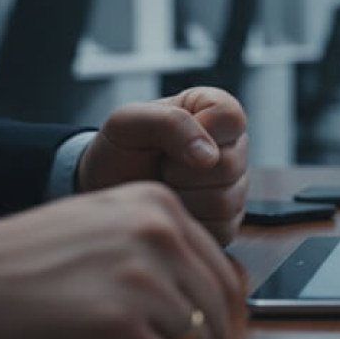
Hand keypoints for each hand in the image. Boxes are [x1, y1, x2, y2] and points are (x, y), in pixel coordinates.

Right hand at [0, 182, 247, 338]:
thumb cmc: (18, 271)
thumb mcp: (101, 229)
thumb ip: (159, 248)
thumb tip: (217, 298)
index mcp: (157, 205)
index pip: (225, 276)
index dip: (211, 315)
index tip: (185, 332)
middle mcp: (158, 234)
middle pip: (218, 316)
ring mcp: (143, 283)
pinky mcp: (123, 332)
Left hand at [77, 88, 248, 244]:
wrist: (105, 190)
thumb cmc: (119, 151)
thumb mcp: (130, 123)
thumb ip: (171, 123)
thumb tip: (210, 156)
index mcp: (215, 112)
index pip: (231, 118)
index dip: (201, 132)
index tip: (168, 140)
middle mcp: (233, 148)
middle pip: (230, 164)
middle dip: (183, 171)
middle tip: (160, 167)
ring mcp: (234, 186)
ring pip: (226, 199)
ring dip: (184, 197)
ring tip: (165, 187)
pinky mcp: (227, 220)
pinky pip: (220, 226)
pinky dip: (189, 220)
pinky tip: (173, 207)